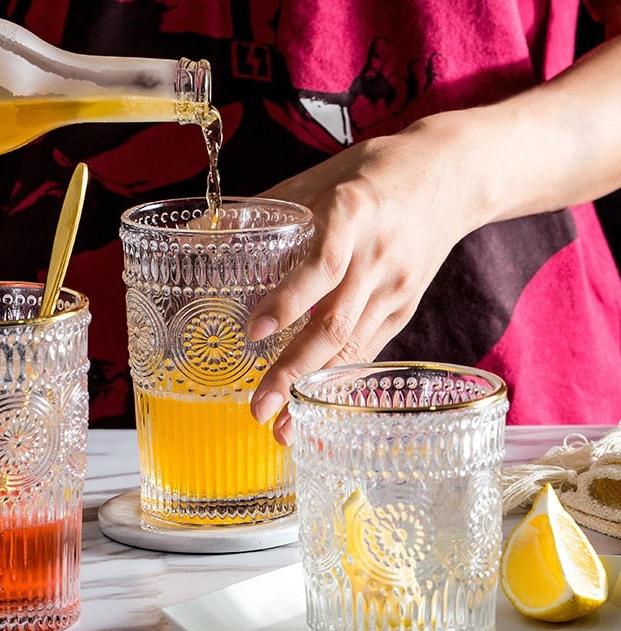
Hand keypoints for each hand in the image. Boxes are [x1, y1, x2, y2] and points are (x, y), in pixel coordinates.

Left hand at [247, 117, 478, 444]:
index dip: (290, 300)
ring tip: (282, 428)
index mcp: (354, 214)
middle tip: (258, 408)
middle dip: (294, 371)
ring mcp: (395, 288)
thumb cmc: (377, 172)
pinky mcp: (404, 308)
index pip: (323, 265)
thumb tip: (207, 231)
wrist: (453, 176)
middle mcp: (378, 258)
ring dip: (315, 390)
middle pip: (335, 324)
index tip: (255, 330)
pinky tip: (315, 407)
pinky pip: (368, 350)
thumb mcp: (324, 175)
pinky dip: (339, 381)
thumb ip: (272, 207)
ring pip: (352, 347)